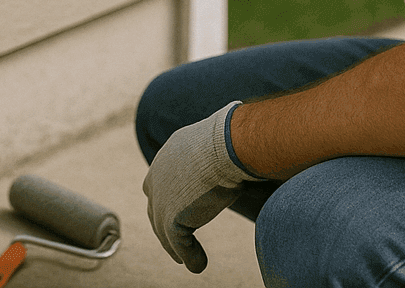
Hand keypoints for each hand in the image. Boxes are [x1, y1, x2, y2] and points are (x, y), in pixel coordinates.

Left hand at [143, 102, 260, 272]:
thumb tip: (248, 157)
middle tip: (178, 241)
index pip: (162, 180)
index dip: (168, 199)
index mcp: (170, 153)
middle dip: (165, 224)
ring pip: (164, 229)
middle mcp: (159, 173)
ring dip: (177, 246)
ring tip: (189, 260)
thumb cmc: (237, 140)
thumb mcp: (225, 144)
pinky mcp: (170, 217)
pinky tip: (198, 265)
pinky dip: (188, 255)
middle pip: (156, 205)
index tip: (181, 212)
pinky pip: (178, 243)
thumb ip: (225, 155)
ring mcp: (162, 196)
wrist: (229, 145)